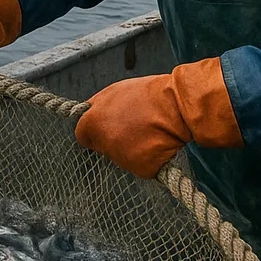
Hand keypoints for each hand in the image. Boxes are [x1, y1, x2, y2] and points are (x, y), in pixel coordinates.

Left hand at [75, 58, 242, 178]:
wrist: (178, 105)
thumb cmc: (148, 94)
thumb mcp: (115, 91)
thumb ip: (97, 107)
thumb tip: (89, 114)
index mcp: (93, 123)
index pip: (82, 136)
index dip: (94, 132)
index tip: (104, 128)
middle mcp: (104, 143)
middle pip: (103, 148)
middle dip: (113, 140)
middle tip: (132, 126)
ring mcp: (122, 158)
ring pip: (122, 158)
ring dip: (131, 150)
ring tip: (148, 131)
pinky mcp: (141, 169)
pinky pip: (141, 167)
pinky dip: (148, 159)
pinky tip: (158, 144)